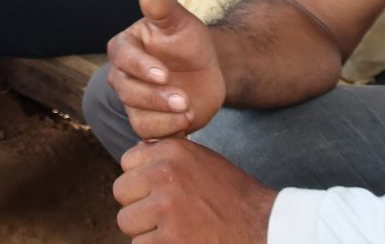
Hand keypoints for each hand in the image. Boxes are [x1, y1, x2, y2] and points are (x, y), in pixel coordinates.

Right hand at [107, 0, 226, 138]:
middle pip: (127, 90)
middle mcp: (122, 75)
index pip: (124, 58)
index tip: (163, 74)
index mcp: (125, 46)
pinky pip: (148, 132)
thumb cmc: (187, 42)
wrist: (204, 70)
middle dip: (157, 97)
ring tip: (189, 109)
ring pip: (137, 114)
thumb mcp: (180, 22)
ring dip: (165, 116)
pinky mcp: (145, 121)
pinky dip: (168, 130)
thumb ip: (163, 9)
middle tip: (184, 99)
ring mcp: (132, 100)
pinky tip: (186, 120)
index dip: (142, 67)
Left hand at [113, 138, 274, 241]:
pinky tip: (178, 242)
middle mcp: (164, 174)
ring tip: (174, 230)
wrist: (262, 225)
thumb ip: (165, 156)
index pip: (127, 162)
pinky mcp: (169, 240)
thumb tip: (131, 162)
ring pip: (127, 221)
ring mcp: (165, 208)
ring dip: (145, 230)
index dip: (141, 180)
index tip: (159, 191)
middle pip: (121, 192)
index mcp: (171, 151)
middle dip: (139, 205)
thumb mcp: (199, 160)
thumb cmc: (231, 195)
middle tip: (164, 216)